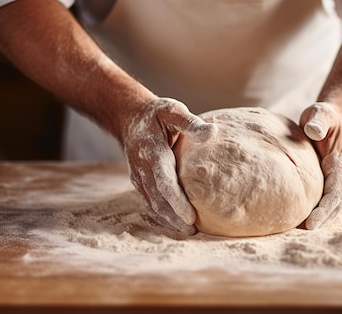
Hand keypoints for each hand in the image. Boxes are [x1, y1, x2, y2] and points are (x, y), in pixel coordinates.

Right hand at [122, 98, 216, 234]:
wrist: (129, 117)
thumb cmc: (157, 114)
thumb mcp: (173, 110)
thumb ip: (191, 123)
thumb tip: (212, 132)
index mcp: (152, 152)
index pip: (164, 182)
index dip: (177, 201)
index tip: (191, 216)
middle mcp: (143, 167)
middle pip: (158, 198)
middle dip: (174, 216)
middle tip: (192, 230)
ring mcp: (138, 176)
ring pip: (152, 203)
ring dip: (168, 219)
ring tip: (187, 231)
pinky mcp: (139, 181)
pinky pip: (149, 200)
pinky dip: (161, 214)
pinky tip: (175, 223)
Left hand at [300, 102, 341, 229]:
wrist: (328, 118)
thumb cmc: (323, 116)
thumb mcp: (321, 113)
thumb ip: (318, 122)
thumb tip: (312, 131)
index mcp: (338, 164)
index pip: (334, 192)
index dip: (323, 210)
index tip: (310, 223)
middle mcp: (336, 176)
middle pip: (332, 205)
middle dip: (319, 221)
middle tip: (299, 234)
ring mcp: (329, 180)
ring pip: (326, 206)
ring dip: (315, 220)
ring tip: (292, 232)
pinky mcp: (320, 182)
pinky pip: (316, 200)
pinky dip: (308, 212)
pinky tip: (290, 220)